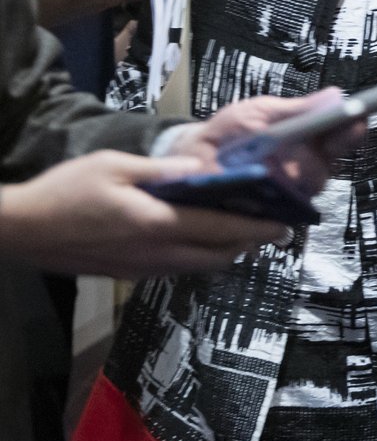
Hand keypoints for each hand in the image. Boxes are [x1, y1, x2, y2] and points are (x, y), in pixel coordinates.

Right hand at [0, 150, 294, 276]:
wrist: (20, 231)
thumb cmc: (65, 191)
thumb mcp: (114, 166)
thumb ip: (161, 171)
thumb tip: (201, 169)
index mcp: (158, 225)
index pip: (221, 231)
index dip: (257, 230)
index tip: (286, 227)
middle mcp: (157, 254)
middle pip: (218, 256)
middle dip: (248, 244)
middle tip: (270, 228)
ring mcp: (143, 268)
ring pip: (199, 266)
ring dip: (224, 251)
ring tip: (242, 232)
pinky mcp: (129, 274)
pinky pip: (178, 268)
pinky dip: (199, 256)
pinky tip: (199, 238)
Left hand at [165, 88, 359, 193]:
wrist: (191, 162)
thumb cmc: (228, 133)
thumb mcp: (260, 112)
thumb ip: (298, 109)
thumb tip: (337, 96)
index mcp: (308, 138)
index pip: (341, 135)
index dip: (352, 129)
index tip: (358, 117)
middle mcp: (306, 168)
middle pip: (330, 164)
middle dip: (322, 151)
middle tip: (310, 140)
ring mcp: (292, 193)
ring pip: (309, 185)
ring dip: (293, 172)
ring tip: (269, 161)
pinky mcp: (276, 214)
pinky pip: (286, 207)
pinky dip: (274, 194)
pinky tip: (259, 183)